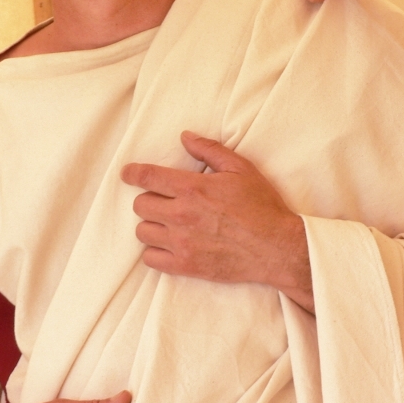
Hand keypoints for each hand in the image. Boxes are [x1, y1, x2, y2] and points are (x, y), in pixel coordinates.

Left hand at [121, 132, 313, 312]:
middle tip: (164, 201)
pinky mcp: (185, 265)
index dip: (132, 173)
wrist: (275, 247)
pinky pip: (151, 259)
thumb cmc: (261, 206)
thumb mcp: (241, 169)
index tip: (127, 173)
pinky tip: (169, 245)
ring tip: (167, 223)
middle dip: (148, 199)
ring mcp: (181, 242)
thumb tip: (185, 137)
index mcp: (193, 188)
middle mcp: (181, 215)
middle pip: (140, 205)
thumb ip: (210, 150)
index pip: (148, 177)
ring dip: (152, 225)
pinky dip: (155, 252)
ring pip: (143, 232)